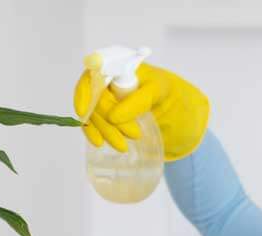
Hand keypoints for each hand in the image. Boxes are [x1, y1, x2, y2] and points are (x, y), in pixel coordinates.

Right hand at [73, 62, 209, 161]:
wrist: (177, 112)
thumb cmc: (168, 94)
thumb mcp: (159, 92)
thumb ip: (140, 100)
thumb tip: (113, 117)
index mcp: (120, 65)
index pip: (95, 73)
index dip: (86, 91)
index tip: (84, 111)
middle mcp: (108, 78)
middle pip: (94, 98)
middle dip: (107, 119)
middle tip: (134, 134)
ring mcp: (105, 96)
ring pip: (93, 113)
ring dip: (105, 130)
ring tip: (124, 146)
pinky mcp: (105, 114)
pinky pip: (92, 122)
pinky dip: (94, 133)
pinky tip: (100, 143)